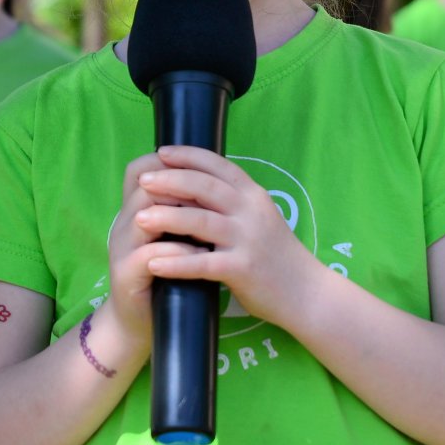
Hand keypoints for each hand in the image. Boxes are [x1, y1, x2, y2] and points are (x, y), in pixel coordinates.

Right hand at [102, 152, 204, 353]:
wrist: (137, 323)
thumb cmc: (165, 276)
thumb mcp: (172, 237)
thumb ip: (183, 211)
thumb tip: (216, 181)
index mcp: (134, 209)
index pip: (140, 168)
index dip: (170, 162)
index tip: (202, 170)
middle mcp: (123, 223)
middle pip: (146, 187)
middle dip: (183, 187)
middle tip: (214, 196)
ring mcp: (121, 248)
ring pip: (146, 215)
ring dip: (183, 217)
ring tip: (210, 225)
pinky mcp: (125, 274)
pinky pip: (151, 254)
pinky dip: (181, 252)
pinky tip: (202, 254)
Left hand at [133, 145, 321, 328]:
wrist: (306, 292)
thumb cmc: (276, 256)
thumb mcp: (260, 218)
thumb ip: (234, 203)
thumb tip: (196, 188)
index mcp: (253, 195)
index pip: (218, 165)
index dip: (188, 155)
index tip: (161, 153)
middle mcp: (251, 211)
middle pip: (205, 186)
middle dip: (170, 180)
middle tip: (143, 180)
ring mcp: (248, 239)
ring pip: (201, 220)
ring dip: (166, 217)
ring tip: (138, 219)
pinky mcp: (243, 268)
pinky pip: (203, 263)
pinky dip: (177, 262)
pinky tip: (154, 263)